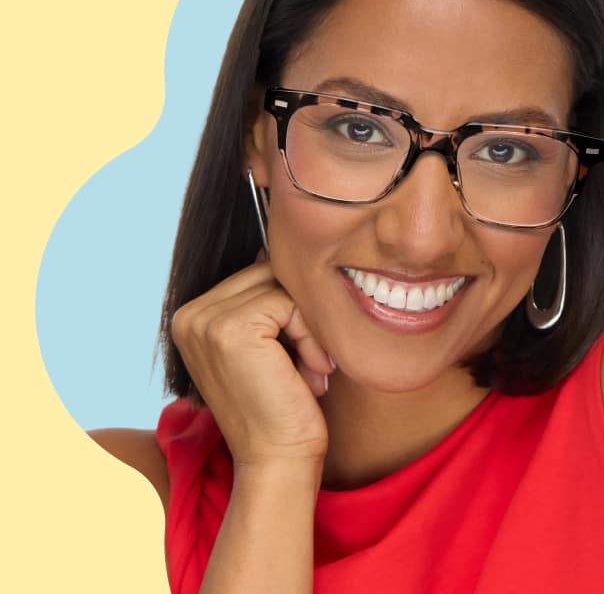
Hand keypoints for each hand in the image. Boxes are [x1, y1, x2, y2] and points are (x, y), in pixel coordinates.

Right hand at [170, 255, 334, 465]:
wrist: (279, 462)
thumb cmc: (281, 406)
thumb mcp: (266, 344)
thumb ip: (263, 298)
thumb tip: (282, 244)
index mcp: (192, 316)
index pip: (255, 274)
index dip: (288, 310)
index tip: (295, 357)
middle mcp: (190, 314)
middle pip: (267, 272)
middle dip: (299, 315)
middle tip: (308, 364)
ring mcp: (205, 320)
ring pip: (281, 285)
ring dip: (308, 326)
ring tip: (307, 369)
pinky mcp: (230, 328)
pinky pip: (289, 302)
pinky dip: (310, 335)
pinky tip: (308, 371)